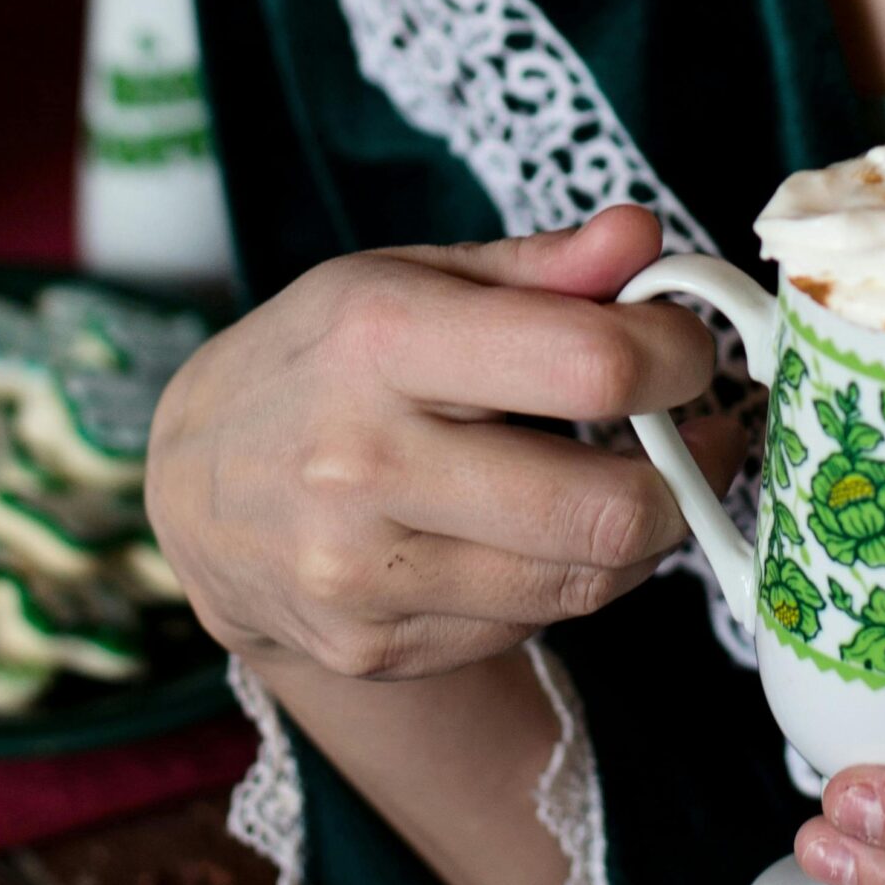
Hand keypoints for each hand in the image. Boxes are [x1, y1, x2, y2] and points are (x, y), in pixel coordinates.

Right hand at [146, 205, 745, 682]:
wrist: (195, 492)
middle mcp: (361, 464)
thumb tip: (643, 236)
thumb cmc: (322, 363)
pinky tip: (545, 531)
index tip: (684, 348)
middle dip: (684, 472)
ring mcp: (362, 574)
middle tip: (689, 437)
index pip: (590, 363)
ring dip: (643, 532)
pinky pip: (535, 623)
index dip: (676, 356)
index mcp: (378, 341)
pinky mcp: (374, 648)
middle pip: (606, 506)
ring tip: (629, 481)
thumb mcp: (408, 280)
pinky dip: (570, 576)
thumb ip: (539, 266)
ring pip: (587, 579)